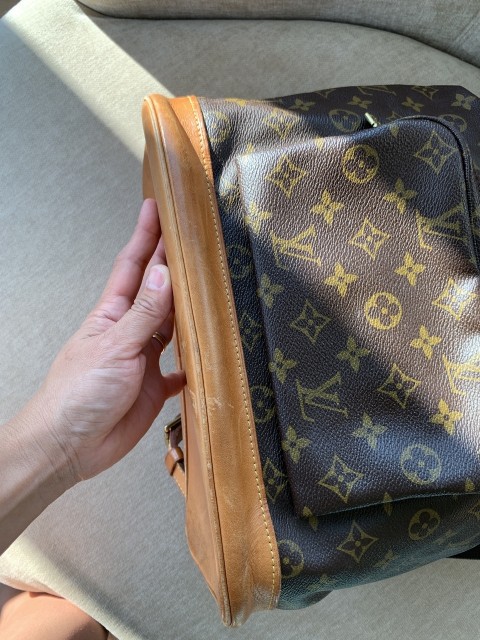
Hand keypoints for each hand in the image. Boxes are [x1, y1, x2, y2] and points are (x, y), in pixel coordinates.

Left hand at [31, 199, 185, 482]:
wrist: (69, 446)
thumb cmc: (78, 393)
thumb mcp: (114, 347)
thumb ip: (143, 313)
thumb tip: (165, 273)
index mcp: (112, 314)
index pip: (133, 265)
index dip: (145, 236)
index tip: (156, 207)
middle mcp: (130, 331)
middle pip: (157, 292)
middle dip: (173, 265)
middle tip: (195, 240)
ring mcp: (142, 359)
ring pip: (171, 327)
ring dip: (188, 310)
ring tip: (210, 289)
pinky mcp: (152, 389)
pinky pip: (178, 371)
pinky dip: (192, 365)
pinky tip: (204, 359)